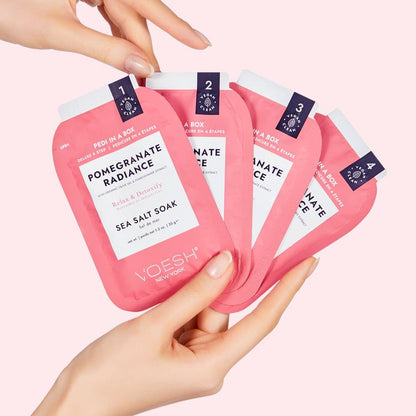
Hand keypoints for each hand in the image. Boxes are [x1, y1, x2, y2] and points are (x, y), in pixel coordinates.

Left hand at [0, 0, 210, 75]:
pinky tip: (124, 57)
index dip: (176, 26)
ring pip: (123, 19)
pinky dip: (117, 40)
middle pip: (134, 16)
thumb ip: (105, 50)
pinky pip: (108, 18)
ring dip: (133, 48)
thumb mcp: (60, 31)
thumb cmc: (7, 6)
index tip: (200, 43)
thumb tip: (142, 68)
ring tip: (143, 76)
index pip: (145, 3)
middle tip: (158, 83)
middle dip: (146, 51)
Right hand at [32, 252, 317, 415]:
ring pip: (209, 309)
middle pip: (231, 310)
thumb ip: (193, 295)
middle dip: (233, 277)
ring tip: (200, 251)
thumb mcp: (153, 328)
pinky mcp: (178, 347)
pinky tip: (181, 273)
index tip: (308, 265)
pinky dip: (190, 294)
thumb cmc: (110, 373)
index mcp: (212, 365)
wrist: (78, 400)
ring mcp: (193, 355)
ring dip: (204, 284)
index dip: (287, 291)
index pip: (262, 321)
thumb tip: (225, 265)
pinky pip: (193, 313)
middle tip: (243, 239)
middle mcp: (209, 361)